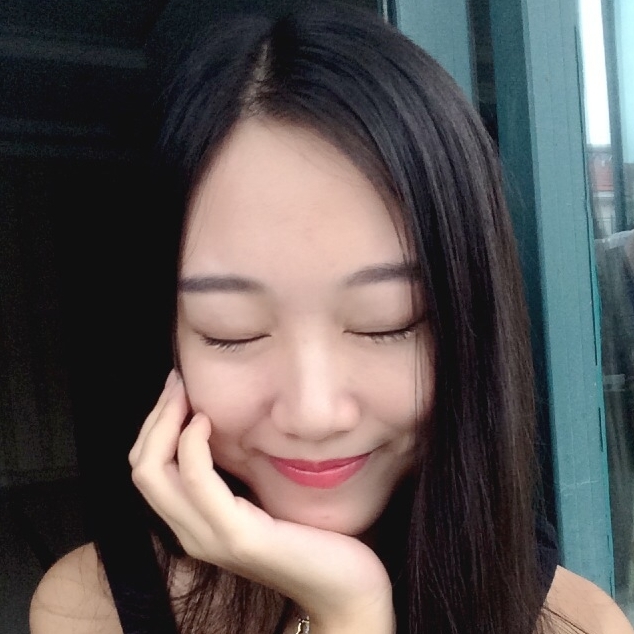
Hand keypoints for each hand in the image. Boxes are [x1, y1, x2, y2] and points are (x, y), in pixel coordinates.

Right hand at [128, 371, 395, 632]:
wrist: (343, 587)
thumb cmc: (309, 537)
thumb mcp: (262, 500)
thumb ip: (236, 478)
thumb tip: (224, 431)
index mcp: (196, 524)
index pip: (148, 471)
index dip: (154, 425)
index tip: (176, 389)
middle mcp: (192, 533)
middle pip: (142, 469)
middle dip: (154, 418)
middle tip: (176, 382)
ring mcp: (211, 537)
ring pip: (154, 473)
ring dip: (165, 423)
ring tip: (185, 393)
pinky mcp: (237, 535)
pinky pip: (196, 481)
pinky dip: (192, 445)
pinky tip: (205, 421)